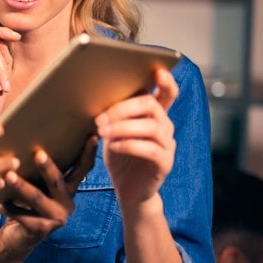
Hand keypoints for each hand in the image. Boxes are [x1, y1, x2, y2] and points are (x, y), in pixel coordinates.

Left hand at [0, 137, 97, 262]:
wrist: (20, 235)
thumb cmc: (26, 201)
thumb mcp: (36, 183)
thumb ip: (37, 166)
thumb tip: (23, 134)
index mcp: (68, 187)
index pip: (82, 168)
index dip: (88, 153)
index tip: (93, 135)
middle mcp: (67, 202)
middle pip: (57, 181)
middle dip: (47, 167)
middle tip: (37, 153)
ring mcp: (56, 218)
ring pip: (37, 198)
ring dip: (22, 186)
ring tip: (8, 176)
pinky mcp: (41, 230)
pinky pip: (21, 216)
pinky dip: (5, 208)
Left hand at [95, 67, 177, 206]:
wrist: (128, 191)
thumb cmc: (119, 157)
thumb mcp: (113, 133)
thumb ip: (112, 116)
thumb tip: (95, 98)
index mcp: (154, 116)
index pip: (167, 93)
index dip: (166, 81)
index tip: (157, 70)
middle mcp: (165, 127)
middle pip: (152, 106)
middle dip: (123, 108)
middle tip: (100, 118)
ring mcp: (167, 145)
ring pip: (151, 127)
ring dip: (123, 126)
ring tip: (102, 132)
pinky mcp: (164, 163)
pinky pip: (150, 149)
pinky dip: (129, 145)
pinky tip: (113, 146)